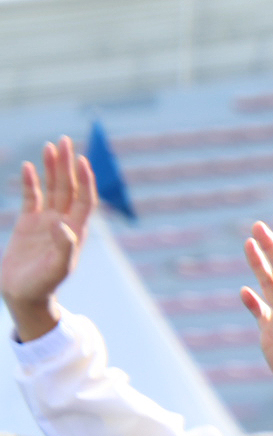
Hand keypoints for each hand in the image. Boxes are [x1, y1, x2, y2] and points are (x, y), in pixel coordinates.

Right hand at [4, 139, 96, 342]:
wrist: (23, 295)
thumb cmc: (43, 285)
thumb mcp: (56, 268)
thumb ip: (64, 248)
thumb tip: (63, 224)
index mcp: (76, 231)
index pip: (85, 199)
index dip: (85, 180)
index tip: (82, 160)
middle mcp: (63, 222)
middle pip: (69, 187)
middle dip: (67, 165)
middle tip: (65, 140)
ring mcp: (46, 221)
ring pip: (52, 188)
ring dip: (52, 168)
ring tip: (51, 146)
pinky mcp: (27, 224)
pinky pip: (31, 198)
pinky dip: (31, 183)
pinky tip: (30, 167)